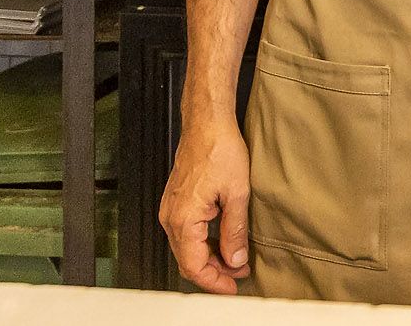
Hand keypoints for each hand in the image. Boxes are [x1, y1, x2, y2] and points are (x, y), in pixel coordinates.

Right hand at [158, 119, 252, 293]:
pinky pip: (187, 233)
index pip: (194, 265)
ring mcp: (171, 210)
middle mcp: (171, 218)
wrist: (207, 125)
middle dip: (214, 273)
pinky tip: (224, 242)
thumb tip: (236, 258)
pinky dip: (204, 243)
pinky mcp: (177, 203)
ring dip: (210, 258)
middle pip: (188, 261)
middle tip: (239, 276)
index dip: (214, 282)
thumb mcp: (237, 193)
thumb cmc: (219, 149)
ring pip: (187, 248)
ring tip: (237, 260)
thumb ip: (235, 230)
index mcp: (183, 219)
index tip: (233, 287)